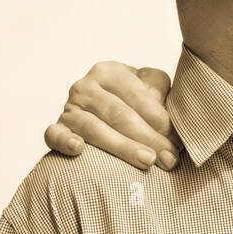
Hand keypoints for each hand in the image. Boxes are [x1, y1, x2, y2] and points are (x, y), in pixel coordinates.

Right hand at [44, 61, 178, 169]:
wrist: (104, 113)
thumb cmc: (136, 102)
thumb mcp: (150, 88)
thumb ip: (160, 93)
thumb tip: (172, 114)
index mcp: (110, 72)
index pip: (139, 96)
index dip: (161, 120)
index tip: (178, 143)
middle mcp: (86, 86)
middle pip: (120, 114)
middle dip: (148, 138)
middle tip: (169, 159)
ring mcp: (69, 108)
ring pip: (94, 128)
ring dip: (122, 147)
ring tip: (147, 161)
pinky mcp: (57, 128)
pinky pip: (54, 135)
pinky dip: (65, 141)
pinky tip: (79, 149)